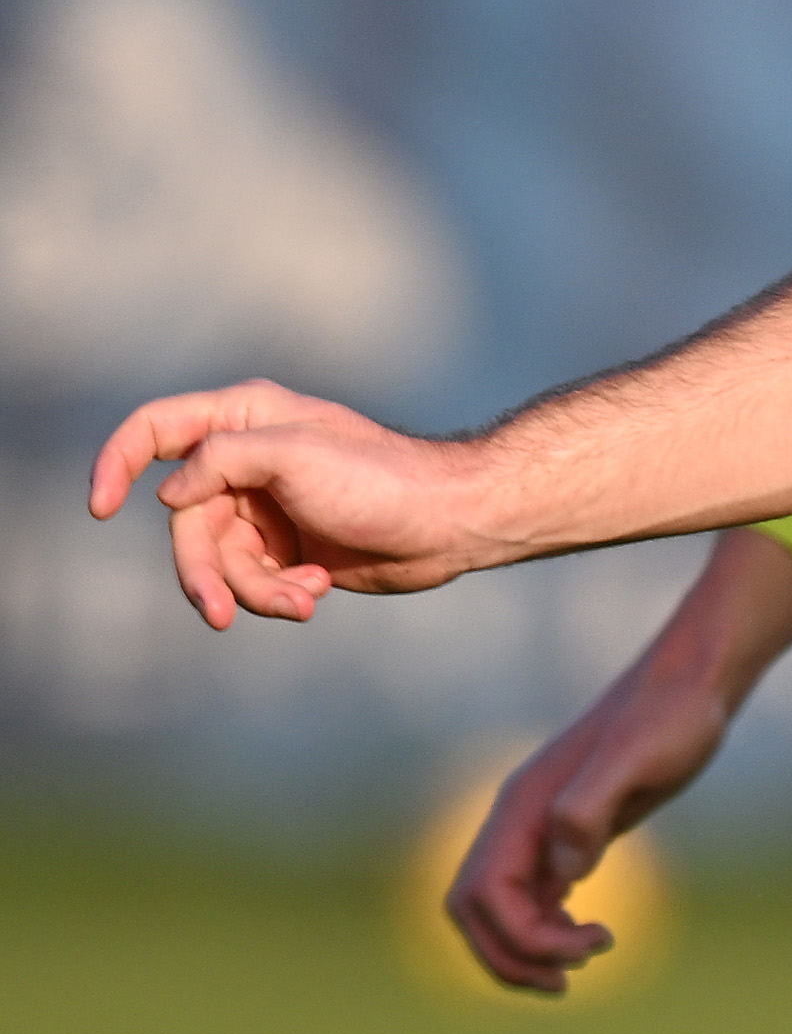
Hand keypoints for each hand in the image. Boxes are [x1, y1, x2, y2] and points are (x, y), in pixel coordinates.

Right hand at [87, 383, 484, 627]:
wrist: (450, 524)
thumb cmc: (380, 478)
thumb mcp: (294, 455)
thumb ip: (222, 462)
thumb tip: (168, 496)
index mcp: (240, 419)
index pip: (154, 431)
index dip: (117, 463)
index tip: (99, 507)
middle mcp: (244, 462)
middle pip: (185, 522)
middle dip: (204, 573)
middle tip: (223, 614)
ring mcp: (265, 509)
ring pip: (220, 562)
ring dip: (254, 592)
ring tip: (304, 600)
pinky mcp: (288, 549)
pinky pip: (253, 583)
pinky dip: (278, 595)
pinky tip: (318, 592)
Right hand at [447, 530, 791, 993]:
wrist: (691, 687)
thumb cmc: (671, 718)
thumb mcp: (637, 758)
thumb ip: (588, 808)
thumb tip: (563, 873)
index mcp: (521, 809)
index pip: (483, 896)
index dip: (520, 938)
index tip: (587, 948)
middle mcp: (518, 821)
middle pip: (473, 911)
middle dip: (510, 956)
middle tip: (571, 982)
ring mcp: (539, 830)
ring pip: (499, 910)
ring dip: (527, 950)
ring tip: (585, 962)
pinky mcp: (568, 837)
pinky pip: (531, 898)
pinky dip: (547, 930)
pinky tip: (591, 936)